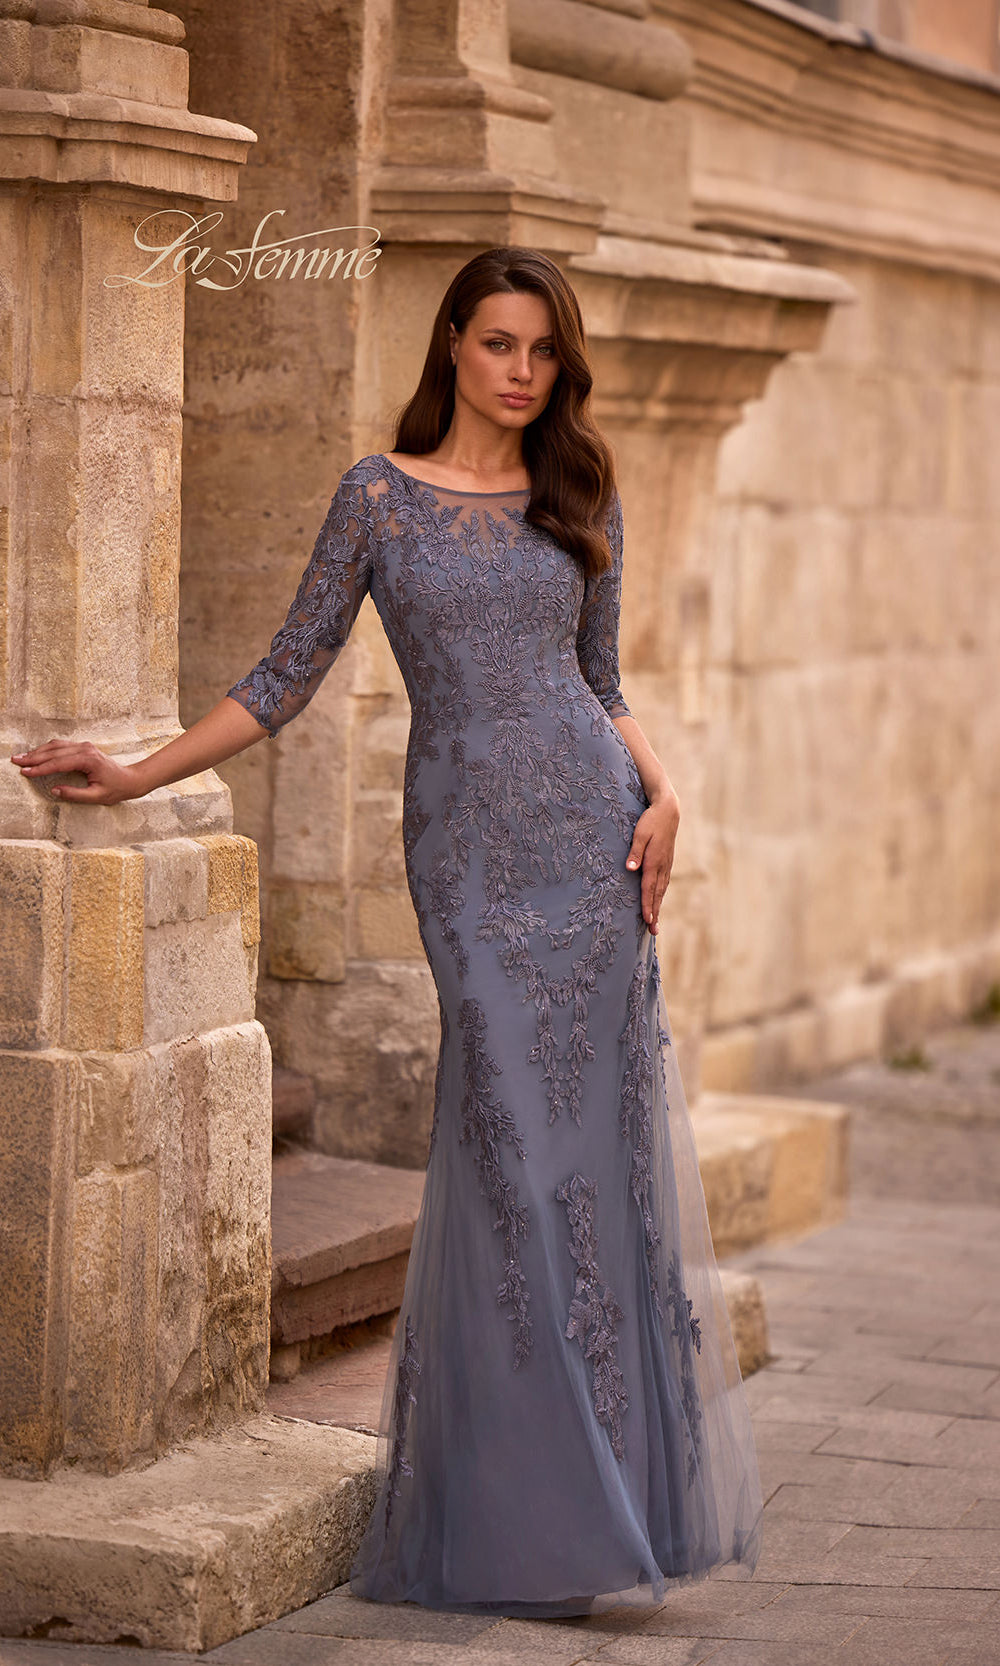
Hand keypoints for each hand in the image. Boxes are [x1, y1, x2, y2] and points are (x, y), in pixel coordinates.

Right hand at [10, 739, 140, 805]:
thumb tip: (54, 791)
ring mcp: (84, 746)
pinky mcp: (83, 747)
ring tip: (22, 758)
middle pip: (54, 751)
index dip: (40, 768)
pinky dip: (47, 750)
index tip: (25, 772)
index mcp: (88, 760)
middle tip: (16, 761)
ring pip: (56, 746)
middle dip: (33, 757)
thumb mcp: (96, 796)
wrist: (130, 779)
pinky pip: (61, 746)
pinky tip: (36, 754)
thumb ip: (74, 794)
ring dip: (38, 751)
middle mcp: (85, 749)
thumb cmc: (116, 789)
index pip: (58, 763)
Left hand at [625, 792, 679, 934]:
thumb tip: (630, 869)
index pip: (649, 888)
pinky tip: (658, 901)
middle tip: (653, 931)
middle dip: (654, 912)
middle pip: (657, 894)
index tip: (647, 919)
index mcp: (654, 861)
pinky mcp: (667, 862)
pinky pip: (663, 883)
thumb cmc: (651, 821)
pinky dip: (660, 895)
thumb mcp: (640, 833)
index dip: (647, 905)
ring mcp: (666, 864)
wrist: (669, 811)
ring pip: (662, 890)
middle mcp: (662, 866)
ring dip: (658, 906)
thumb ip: (635, 852)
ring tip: (655, 922)